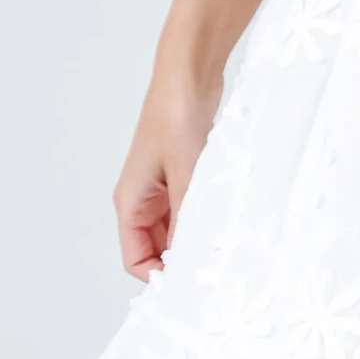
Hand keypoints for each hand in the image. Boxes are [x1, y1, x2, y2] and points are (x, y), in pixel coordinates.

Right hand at [112, 64, 221, 280]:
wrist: (189, 73)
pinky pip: (193, 207)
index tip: (191, 285)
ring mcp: (164, 186)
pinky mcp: (184, 173)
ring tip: (226, 248)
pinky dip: (208, 217)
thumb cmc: (175, 116)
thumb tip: (195, 257)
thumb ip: (189, 217)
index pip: (136, 259)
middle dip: (182, 260)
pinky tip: (229, 221)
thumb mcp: (185, 173)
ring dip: (198, 237)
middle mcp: (143, 198)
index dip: (159, 276)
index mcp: (130, 201)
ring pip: (178, 228)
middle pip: (157, 247)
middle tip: (215, 270)